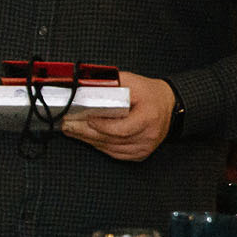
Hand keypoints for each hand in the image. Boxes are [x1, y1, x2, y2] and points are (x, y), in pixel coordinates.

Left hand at [60, 72, 174, 160]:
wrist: (169, 106)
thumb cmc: (150, 94)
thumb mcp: (132, 82)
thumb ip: (110, 83)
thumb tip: (86, 85)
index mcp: (149, 117)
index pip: (121, 129)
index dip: (101, 126)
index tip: (86, 119)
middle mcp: (148, 135)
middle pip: (111, 139)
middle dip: (85, 132)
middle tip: (68, 125)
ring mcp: (144, 147)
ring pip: (109, 148)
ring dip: (88, 140)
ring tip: (71, 130)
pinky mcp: (139, 154)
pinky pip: (113, 153)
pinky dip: (98, 145)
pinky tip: (86, 138)